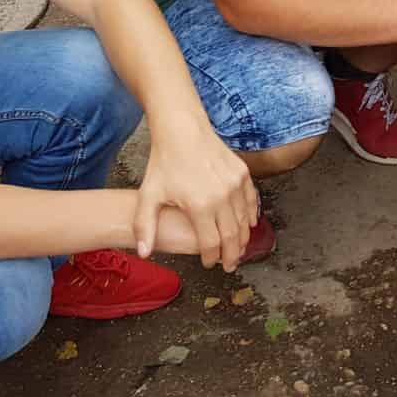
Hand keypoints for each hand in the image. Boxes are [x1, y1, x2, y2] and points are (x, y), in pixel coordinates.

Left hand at [135, 121, 256, 270]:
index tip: (208, 264)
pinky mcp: (243, 173)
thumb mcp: (148, 195)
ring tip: (239, 250)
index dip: (210, 257)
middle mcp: (223, 196)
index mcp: (200, 205)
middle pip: (232, 235)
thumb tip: (144, 253)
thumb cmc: (164, 162)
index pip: (210, 242)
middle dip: (232, 255)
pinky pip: (251, 201)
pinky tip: (249, 225)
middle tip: (230, 266)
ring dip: (243, 238)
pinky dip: (251, 215)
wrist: (183, 130)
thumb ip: (145, 226)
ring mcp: (236, 184)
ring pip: (245, 220)